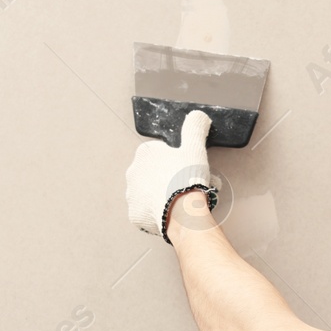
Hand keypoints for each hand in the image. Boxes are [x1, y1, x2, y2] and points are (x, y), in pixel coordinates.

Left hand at [125, 108, 214, 241]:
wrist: (181, 212)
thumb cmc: (186, 178)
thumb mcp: (195, 147)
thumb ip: (195, 128)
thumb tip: (198, 116)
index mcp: (145, 153)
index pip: (160, 154)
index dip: (176, 161)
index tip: (186, 170)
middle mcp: (133, 172)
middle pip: (153, 174)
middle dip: (168, 179)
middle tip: (185, 186)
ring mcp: (132, 195)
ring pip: (149, 193)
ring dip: (162, 196)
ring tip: (180, 203)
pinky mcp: (134, 214)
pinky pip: (146, 212)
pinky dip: (157, 213)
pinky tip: (171, 213)